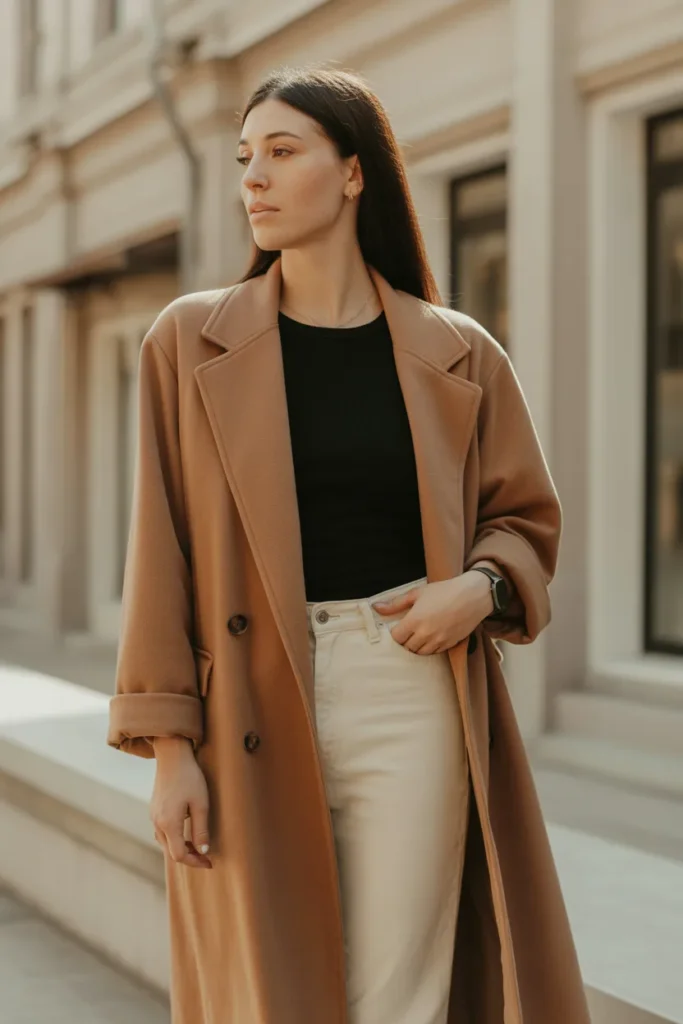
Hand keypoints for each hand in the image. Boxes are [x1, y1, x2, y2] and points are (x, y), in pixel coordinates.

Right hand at [150, 737, 212, 868]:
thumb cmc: (190, 777)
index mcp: (168, 824)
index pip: (179, 855)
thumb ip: (201, 830)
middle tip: (206, 857)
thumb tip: (203, 851)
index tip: (209, 862)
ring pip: (165, 842)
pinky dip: (174, 838)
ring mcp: (153, 816)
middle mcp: (157, 823)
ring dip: (181, 848)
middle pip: (170, 851)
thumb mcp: (201, 804)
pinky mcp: (154, 809)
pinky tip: (186, 833)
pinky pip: (162, 832)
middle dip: (188, 857)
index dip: (195, 862)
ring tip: (198, 846)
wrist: (172, 755)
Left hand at [371, 573, 493, 654]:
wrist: (473, 595)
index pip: (396, 638)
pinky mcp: (450, 644)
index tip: (397, 628)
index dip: (394, 634)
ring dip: (416, 646)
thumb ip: (396, 603)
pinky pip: (434, 653)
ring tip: (418, 635)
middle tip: (407, 632)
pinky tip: (430, 637)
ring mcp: (438, 641)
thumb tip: (376, 607)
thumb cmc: (444, 591)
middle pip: (407, 647)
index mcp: (415, 620)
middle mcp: (425, 634)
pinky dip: (429, 648)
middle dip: (405, 641)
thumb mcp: (418, 593)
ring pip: (420, 653)